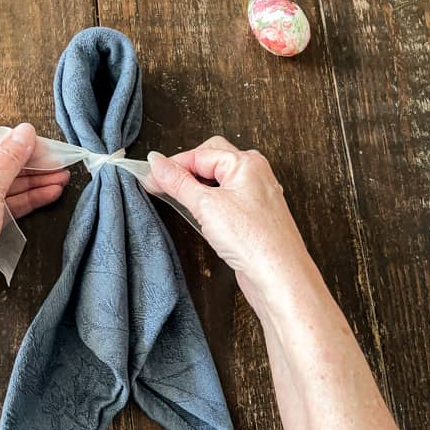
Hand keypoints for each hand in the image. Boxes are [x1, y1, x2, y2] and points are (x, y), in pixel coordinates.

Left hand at [0, 123, 69, 347]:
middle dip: (27, 166)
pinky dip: (25, 201)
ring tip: (61, 178)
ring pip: (1, 189)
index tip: (41, 144)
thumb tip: (25, 132)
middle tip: (57, 163)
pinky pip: (3, 208)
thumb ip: (9, 159)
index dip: (12, 145)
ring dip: (31, 184)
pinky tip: (49, 194)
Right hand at [147, 136, 320, 314]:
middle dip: (186, 171)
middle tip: (164, 186)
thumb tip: (157, 163)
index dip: (173, 165)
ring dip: (197, 188)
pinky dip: (209, 203)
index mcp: (246, 162)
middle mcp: (254, 175)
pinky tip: (200, 216)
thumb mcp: (205, 205)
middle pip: (211, 160)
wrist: (279, 276)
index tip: (150, 177)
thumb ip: (178, 182)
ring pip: (218, 181)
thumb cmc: (254, 240)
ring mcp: (255, 196)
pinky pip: (226, 199)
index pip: (200, 153)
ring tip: (180, 201)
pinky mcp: (253, 217)